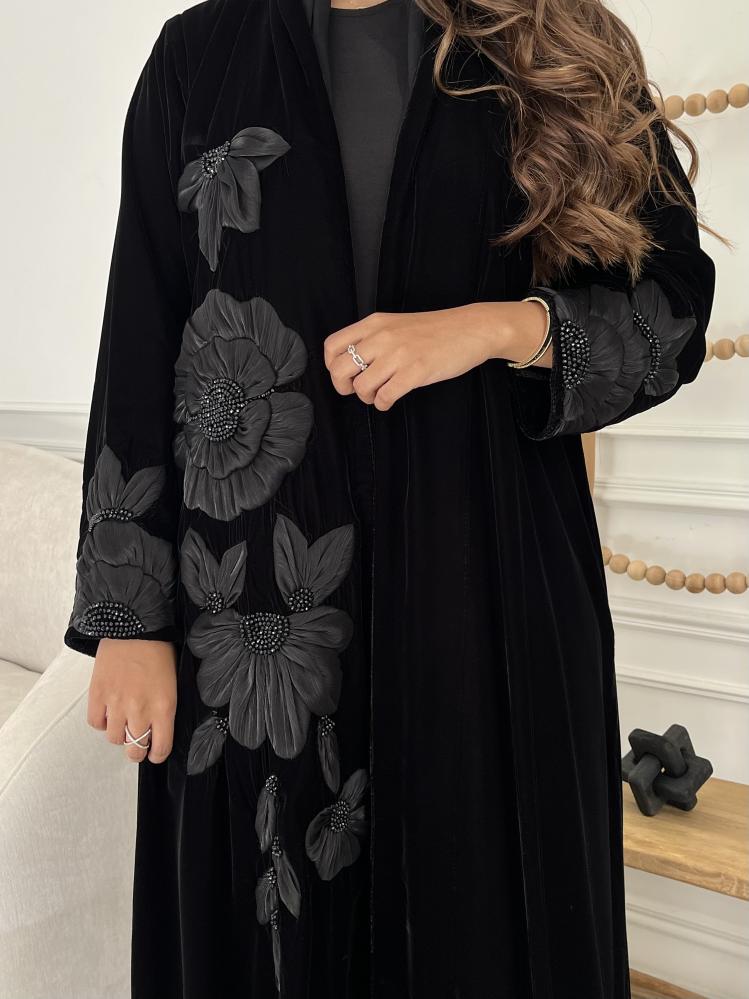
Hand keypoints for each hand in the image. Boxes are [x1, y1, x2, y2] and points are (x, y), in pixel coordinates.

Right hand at [87, 639, 177, 764]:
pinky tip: (109, 711)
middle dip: (137, 751)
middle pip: (134, 749)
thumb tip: (161, 729)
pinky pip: (96, 723)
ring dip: (119, 733)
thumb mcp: (174, 681)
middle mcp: (140, 709)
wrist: (134, 626)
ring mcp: (116, 703)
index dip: (157, 754)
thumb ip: (166, 708)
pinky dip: (101, 721)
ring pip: (114, 738)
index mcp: (164, 706)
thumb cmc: (158, 649)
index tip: (155, 752)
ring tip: (123, 721)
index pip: (161, 748)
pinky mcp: (97, 695)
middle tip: (138, 744)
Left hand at [323, 300, 550, 409]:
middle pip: (340, 369)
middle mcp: (382, 337)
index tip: (345, 375)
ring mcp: (398, 355)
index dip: (332, 367)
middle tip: (358, 390)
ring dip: (367, 397)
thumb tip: (351, 363)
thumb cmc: (435, 330)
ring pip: (361, 386)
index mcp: (374, 323)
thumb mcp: (396, 324)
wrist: (471, 328)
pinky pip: (384, 397)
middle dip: (344, 387)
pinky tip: (390, 400)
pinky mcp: (416, 371)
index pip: (333, 346)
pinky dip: (383, 404)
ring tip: (379, 395)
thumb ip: (373, 338)